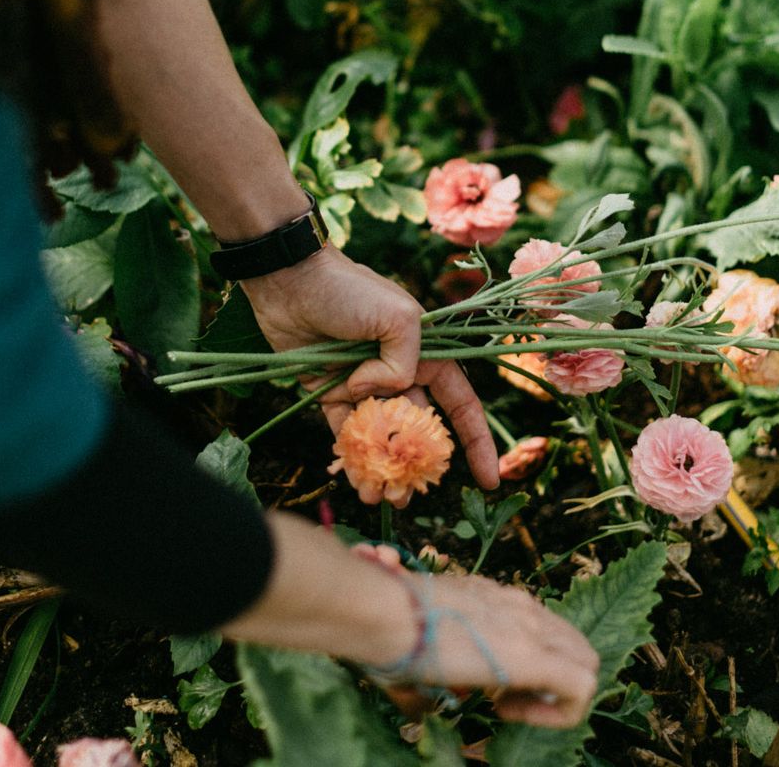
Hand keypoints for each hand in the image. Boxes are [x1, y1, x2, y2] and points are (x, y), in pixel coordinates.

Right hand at [223, 515, 598, 729]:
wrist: (385, 611)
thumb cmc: (386, 623)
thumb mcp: (420, 637)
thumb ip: (431, 662)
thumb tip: (420, 703)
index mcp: (495, 596)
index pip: (542, 625)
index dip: (530, 660)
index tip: (491, 683)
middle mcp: (519, 604)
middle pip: (573, 642)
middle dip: (552, 676)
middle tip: (506, 697)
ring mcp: (529, 627)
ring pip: (586, 661)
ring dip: (554, 692)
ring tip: (507, 705)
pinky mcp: (532, 657)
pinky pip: (581, 689)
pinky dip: (557, 712)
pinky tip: (509, 713)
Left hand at [241, 244, 498, 489]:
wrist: (289, 280)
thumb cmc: (349, 289)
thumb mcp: (399, 318)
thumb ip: (401, 366)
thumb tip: (374, 395)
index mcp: (426, 353)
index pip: (459, 403)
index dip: (476, 440)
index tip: (489, 478)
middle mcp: (398, 372)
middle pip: (417, 431)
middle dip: (418, 467)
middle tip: (409, 496)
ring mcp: (363, 385)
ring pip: (381, 438)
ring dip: (382, 469)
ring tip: (381, 498)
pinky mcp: (329, 392)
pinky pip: (345, 432)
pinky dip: (351, 457)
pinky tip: (356, 482)